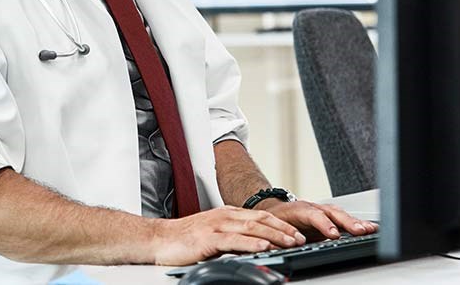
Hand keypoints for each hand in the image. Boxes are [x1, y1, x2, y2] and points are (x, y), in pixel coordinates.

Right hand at [151, 206, 306, 265]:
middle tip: (300, 238)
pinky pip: (234, 240)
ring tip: (290, 242)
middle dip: (283, 229)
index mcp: (226, 214)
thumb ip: (233, 236)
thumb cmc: (183, 239)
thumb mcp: (213, 233)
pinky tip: (264, 245)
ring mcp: (216, 226)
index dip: (280, 223)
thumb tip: (255, 244)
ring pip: (251, 227)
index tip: (296, 233)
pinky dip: (251, 242)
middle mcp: (223, 217)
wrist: (158, 239)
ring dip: (274, 234)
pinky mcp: (208, 239)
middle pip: (260, 219)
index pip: (260, 215)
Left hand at [256, 199, 377, 240]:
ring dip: (356, 222)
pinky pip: (346, 219)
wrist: (278, 210)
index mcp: (299, 209)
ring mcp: (324, 211)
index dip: (324, 224)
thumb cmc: (277, 218)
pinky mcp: (331, 217)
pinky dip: (358, 224)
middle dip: (347, 222)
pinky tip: (370, 228)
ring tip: (370, 229)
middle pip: (333, 213)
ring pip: (342, 215)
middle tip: (359, 231)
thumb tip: (292, 243)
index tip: (334, 234)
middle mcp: (315, 208)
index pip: (314, 215)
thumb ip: (285, 234)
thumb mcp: (276, 226)